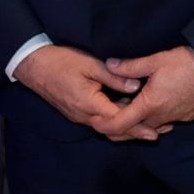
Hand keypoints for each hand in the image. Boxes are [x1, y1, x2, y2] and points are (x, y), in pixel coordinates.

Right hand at [16, 43, 149, 136]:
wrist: (33, 66)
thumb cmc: (61, 62)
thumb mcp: (90, 65)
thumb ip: (114, 77)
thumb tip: (136, 86)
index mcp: (89, 104)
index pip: (118, 121)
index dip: (138, 126)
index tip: (156, 130)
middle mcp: (83, 115)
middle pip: (114, 129)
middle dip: (136, 132)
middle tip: (160, 131)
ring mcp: (79, 116)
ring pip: (107, 127)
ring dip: (126, 127)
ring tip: (149, 126)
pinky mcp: (77, 112)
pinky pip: (99, 120)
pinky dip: (115, 120)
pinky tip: (128, 115)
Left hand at [98, 43, 193, 131]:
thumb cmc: (187, 63)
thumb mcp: (156, 61)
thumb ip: (130, 66)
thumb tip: (109, 65)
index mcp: (149, 105)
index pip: (119, 125)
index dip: (103, 126)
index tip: (93, 121)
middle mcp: (161, 117)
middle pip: (133, 130)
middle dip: (119, 125)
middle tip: (107, 114)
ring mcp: (176, 119)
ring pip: (150, 128)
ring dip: (138, 122)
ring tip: (130, 109)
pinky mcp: (187, 117)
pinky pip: (165, 123)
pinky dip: (155, 119)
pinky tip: (154, 106)